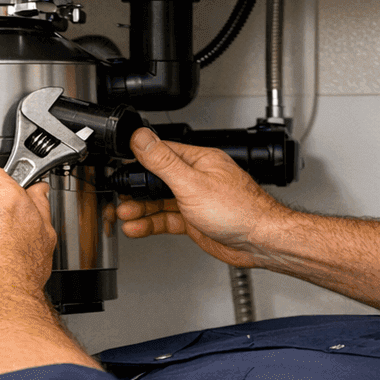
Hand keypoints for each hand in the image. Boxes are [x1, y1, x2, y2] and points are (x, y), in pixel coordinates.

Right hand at [114, 128, 292, 267]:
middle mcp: (197, 178)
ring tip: (124, 214)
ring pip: (160, 202)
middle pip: (157, 179)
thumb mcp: (192, 183)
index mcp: (200, 160)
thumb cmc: (239, 210)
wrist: (259, 242)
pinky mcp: (195, 220)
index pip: (162, 152)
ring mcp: (196, 200)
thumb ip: (163, 162)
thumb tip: (141, 137)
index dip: (138, 159)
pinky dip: (151, 223)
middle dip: (137, 189)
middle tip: (119, 196)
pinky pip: (167, 219)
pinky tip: (137, 227)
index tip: (120, 166)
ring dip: (141, 209)